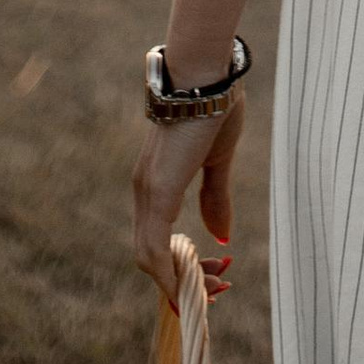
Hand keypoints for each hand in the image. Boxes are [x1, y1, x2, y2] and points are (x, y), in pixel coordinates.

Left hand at [131, 92, 241, 304]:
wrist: (205, 73)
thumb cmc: (213, 107)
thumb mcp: (218, 160)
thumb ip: (215, 197)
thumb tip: (220, 235)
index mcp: (156, 184)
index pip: (158, 240)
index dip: (180, 265)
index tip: (214, 275)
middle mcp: (144, 191)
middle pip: (150, 256)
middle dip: (182, 280)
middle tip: (217, 287)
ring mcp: (147, 192)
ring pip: (148, 258)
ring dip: (179, 282)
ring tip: (213, 289)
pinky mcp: (158, 191)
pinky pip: (154, 248)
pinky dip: (168, 274)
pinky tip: (189, 288)